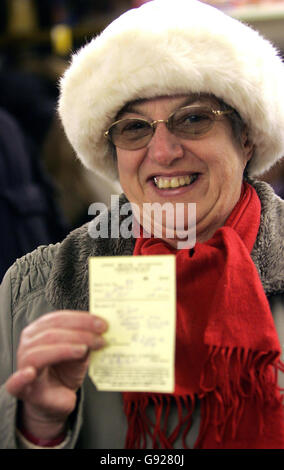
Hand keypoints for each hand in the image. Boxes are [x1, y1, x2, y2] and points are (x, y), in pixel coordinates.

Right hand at [5, 310, 106, 439]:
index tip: (102, 324)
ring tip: (83, 350)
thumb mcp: (79, 354)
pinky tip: (31, 374)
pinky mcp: (20, 388)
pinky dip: (22, 376)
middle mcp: (29, 343)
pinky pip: (16, 381)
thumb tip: (99, 330)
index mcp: (41, 330)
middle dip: (79, 333)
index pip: (59, 318)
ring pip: (40, 351)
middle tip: (100, 338)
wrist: (56, 399)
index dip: (81, 319)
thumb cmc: (65, 373)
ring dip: (65, 348)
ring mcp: (23, 364)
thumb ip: (85, 341)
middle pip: (52, 332)